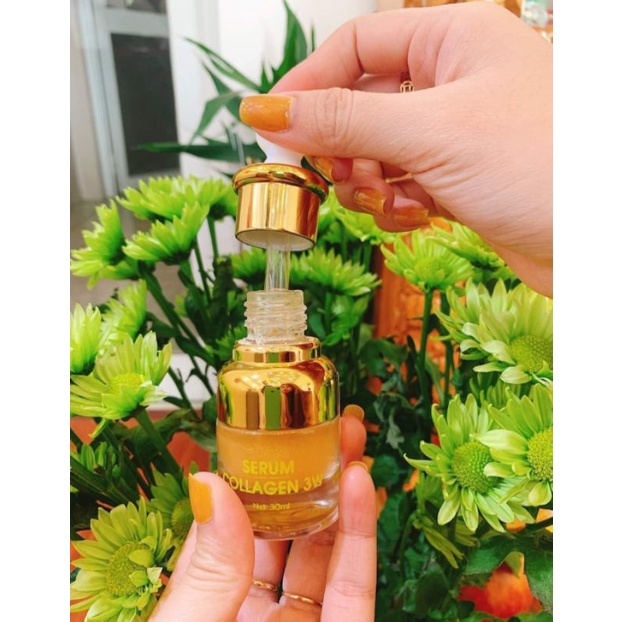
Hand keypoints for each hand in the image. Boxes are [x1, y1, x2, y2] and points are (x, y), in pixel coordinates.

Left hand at [150, 405, 374, 620]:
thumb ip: (203, 572)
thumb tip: (209, 482)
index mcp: (208, 601)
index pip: (230, 529)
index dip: (252, 478)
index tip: (268, 434)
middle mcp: (254, 612)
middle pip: (288, 533)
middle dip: (307, 474)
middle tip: (322, 423)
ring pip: (327, 555)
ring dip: (342, 492)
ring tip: (350, 436)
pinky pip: (355, 592)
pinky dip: (363, 538)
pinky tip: (362, 485)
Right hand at [239, 2, 551, 296]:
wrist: (597, 245)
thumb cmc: (547, 165)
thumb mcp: (428, 132)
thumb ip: (342, 121)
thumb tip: (269, 110)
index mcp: (452, 39)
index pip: (356, 46)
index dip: (309, 84)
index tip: (273, 124)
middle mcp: (453, 82)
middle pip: (361, 104)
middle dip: (340, 145)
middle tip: (328, 175)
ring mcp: (456, 134)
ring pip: (376, 151)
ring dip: (365, 182)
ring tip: (380, 200)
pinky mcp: (459, 180)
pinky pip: (401, 185)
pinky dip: (393, 204)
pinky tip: (410, 215)